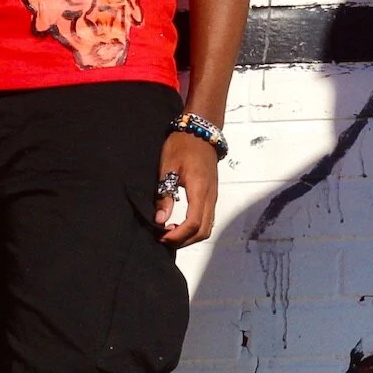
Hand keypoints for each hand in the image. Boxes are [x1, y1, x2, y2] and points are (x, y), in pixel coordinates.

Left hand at [155, 132, 220, 246]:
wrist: (200, 132)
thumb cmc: (182, 146)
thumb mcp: (168, 168)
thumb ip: (165, 195)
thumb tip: (159, 220)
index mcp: (200, 190)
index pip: (193, 223)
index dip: (177, 235)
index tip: (161, 237)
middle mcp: (211, 196)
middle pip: (203, 230)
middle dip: (183, 240)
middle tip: (163, 239)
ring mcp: (213, 196)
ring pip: (207, 227)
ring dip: (190, 236)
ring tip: (170, 233)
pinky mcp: (212, 195)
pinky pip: (207, 219)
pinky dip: (194, 228)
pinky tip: (179, 223)